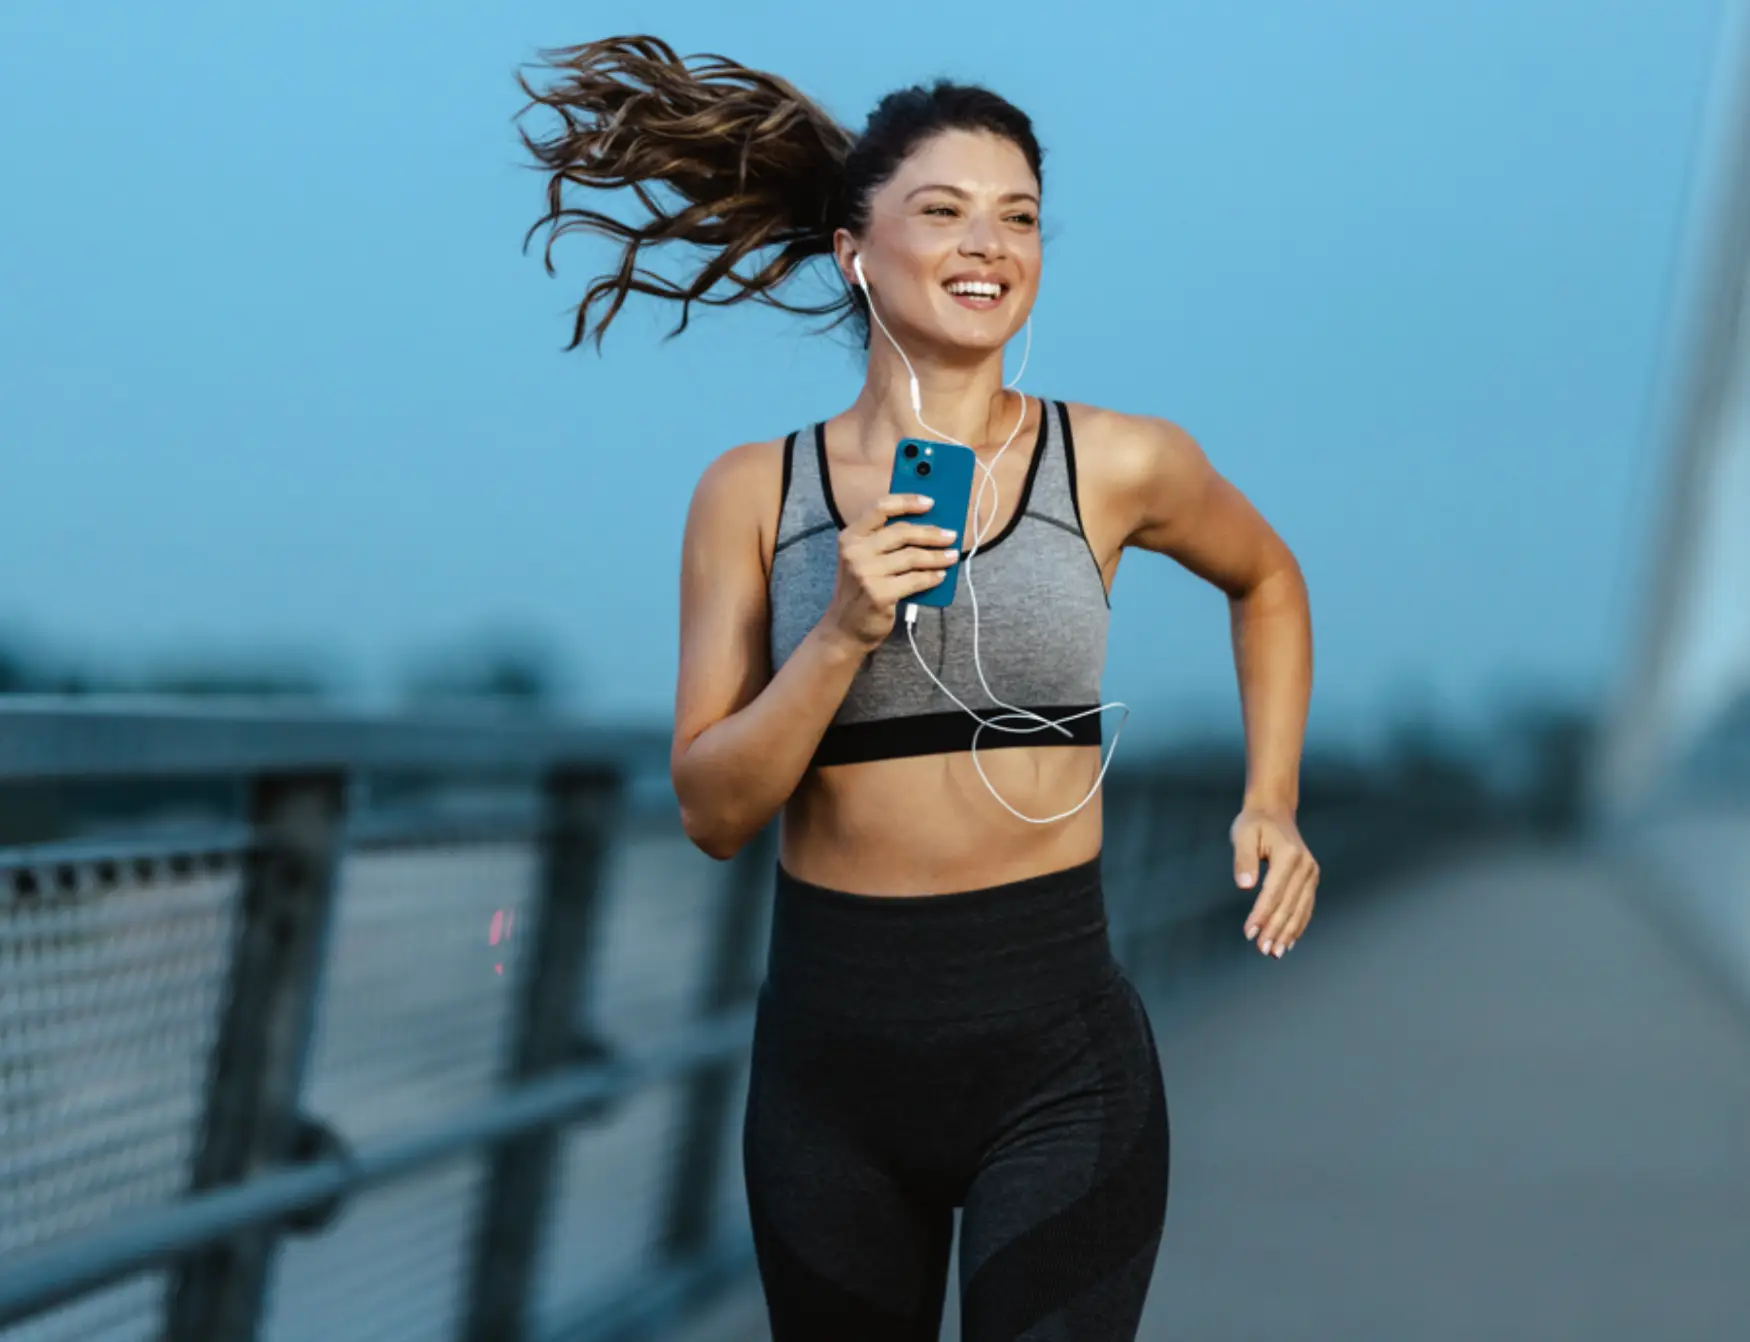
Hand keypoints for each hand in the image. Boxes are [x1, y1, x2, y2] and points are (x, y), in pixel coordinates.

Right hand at [822, 493, 959, 651]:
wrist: (844, 628)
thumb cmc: (859, 589)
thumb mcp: (862, 559)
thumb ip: (884, 541)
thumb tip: (926, 525)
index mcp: (850, 537)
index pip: (881, 508)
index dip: (908, 502)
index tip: (930, 502)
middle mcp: (855, 552)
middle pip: (902, 532)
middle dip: (931, 533)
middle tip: (950, 535)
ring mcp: (866, 573)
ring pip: (913, 557)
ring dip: (937, 556)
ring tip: (952, 556)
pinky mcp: (879, 594)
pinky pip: (915, 580)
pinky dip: (932, 577)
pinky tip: (941, 575)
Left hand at [1231, 805, 1317, 957]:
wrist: (1274, 812)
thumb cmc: (1254, 824)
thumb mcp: (1242, 835)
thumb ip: (1243, 860)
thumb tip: (1245, 886)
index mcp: (1289, 855)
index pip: (1273, 892)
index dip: (1261, 915)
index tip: (1249, 933)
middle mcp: (1306, 866)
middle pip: (1289, 905)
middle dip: (1275, 930)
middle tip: (1263, 950)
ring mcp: (1311, 874)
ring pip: (1300, 910)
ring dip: (1288, 933)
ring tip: (1275, 953)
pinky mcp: (1311, 879)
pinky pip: (1306, 907)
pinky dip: (1298, 925)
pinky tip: (1288, 941)